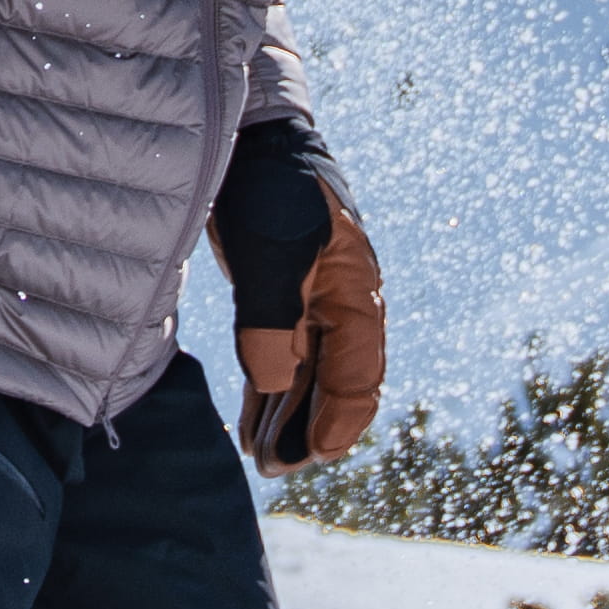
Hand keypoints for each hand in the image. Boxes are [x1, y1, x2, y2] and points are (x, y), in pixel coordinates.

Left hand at [207, 117, 385, 470]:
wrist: (249, 139)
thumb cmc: (270, 190)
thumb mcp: (272, 253)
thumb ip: (273, 321)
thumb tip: (274, 382)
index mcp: (357, 294)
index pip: (358, 375)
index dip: (338, 421)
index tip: (311, 455)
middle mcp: (342, 306)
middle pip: (337, 385)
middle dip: (310, 431)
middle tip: (276, 470)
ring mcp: (312, 304)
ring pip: (308, 379)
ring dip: (288, 419)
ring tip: (263, 460)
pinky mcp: (280, 300)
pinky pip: (283, 360)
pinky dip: (271, 395)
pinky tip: (254, 425)